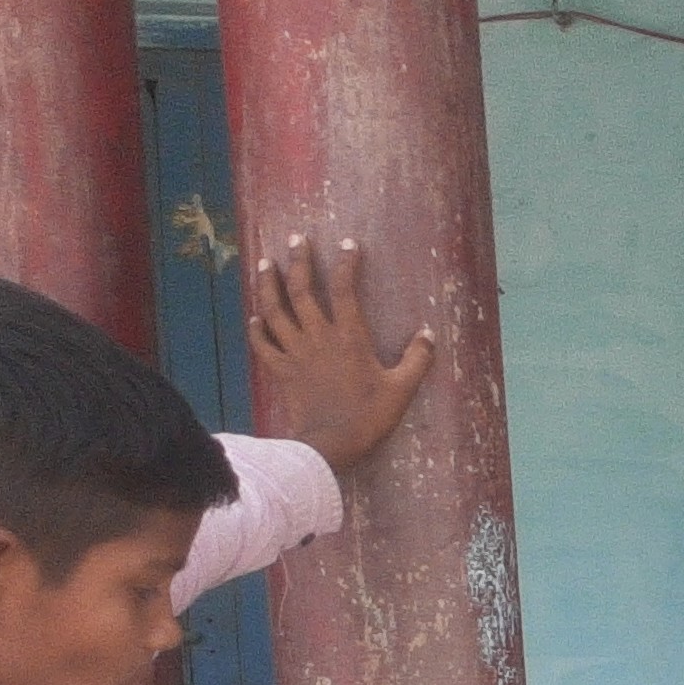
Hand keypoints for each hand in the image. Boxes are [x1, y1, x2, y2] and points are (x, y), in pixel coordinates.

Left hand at [247, 237, 432, 474]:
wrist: (332, 444)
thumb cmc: (369, 417)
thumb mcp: (402, 389)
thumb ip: (416, 360)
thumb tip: (428, 334)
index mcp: (349, 337)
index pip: (345, 290)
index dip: (346, 263)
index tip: (347, 243)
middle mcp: (318, 337)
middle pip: (302, 290)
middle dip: (299, 261)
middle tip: (297, 240)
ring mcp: (295, 352)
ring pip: (275, 310)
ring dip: (268, 284)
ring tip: (265, 263)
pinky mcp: (281, 371)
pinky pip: (263, 345)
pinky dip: (257, 329)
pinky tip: (255, 317)